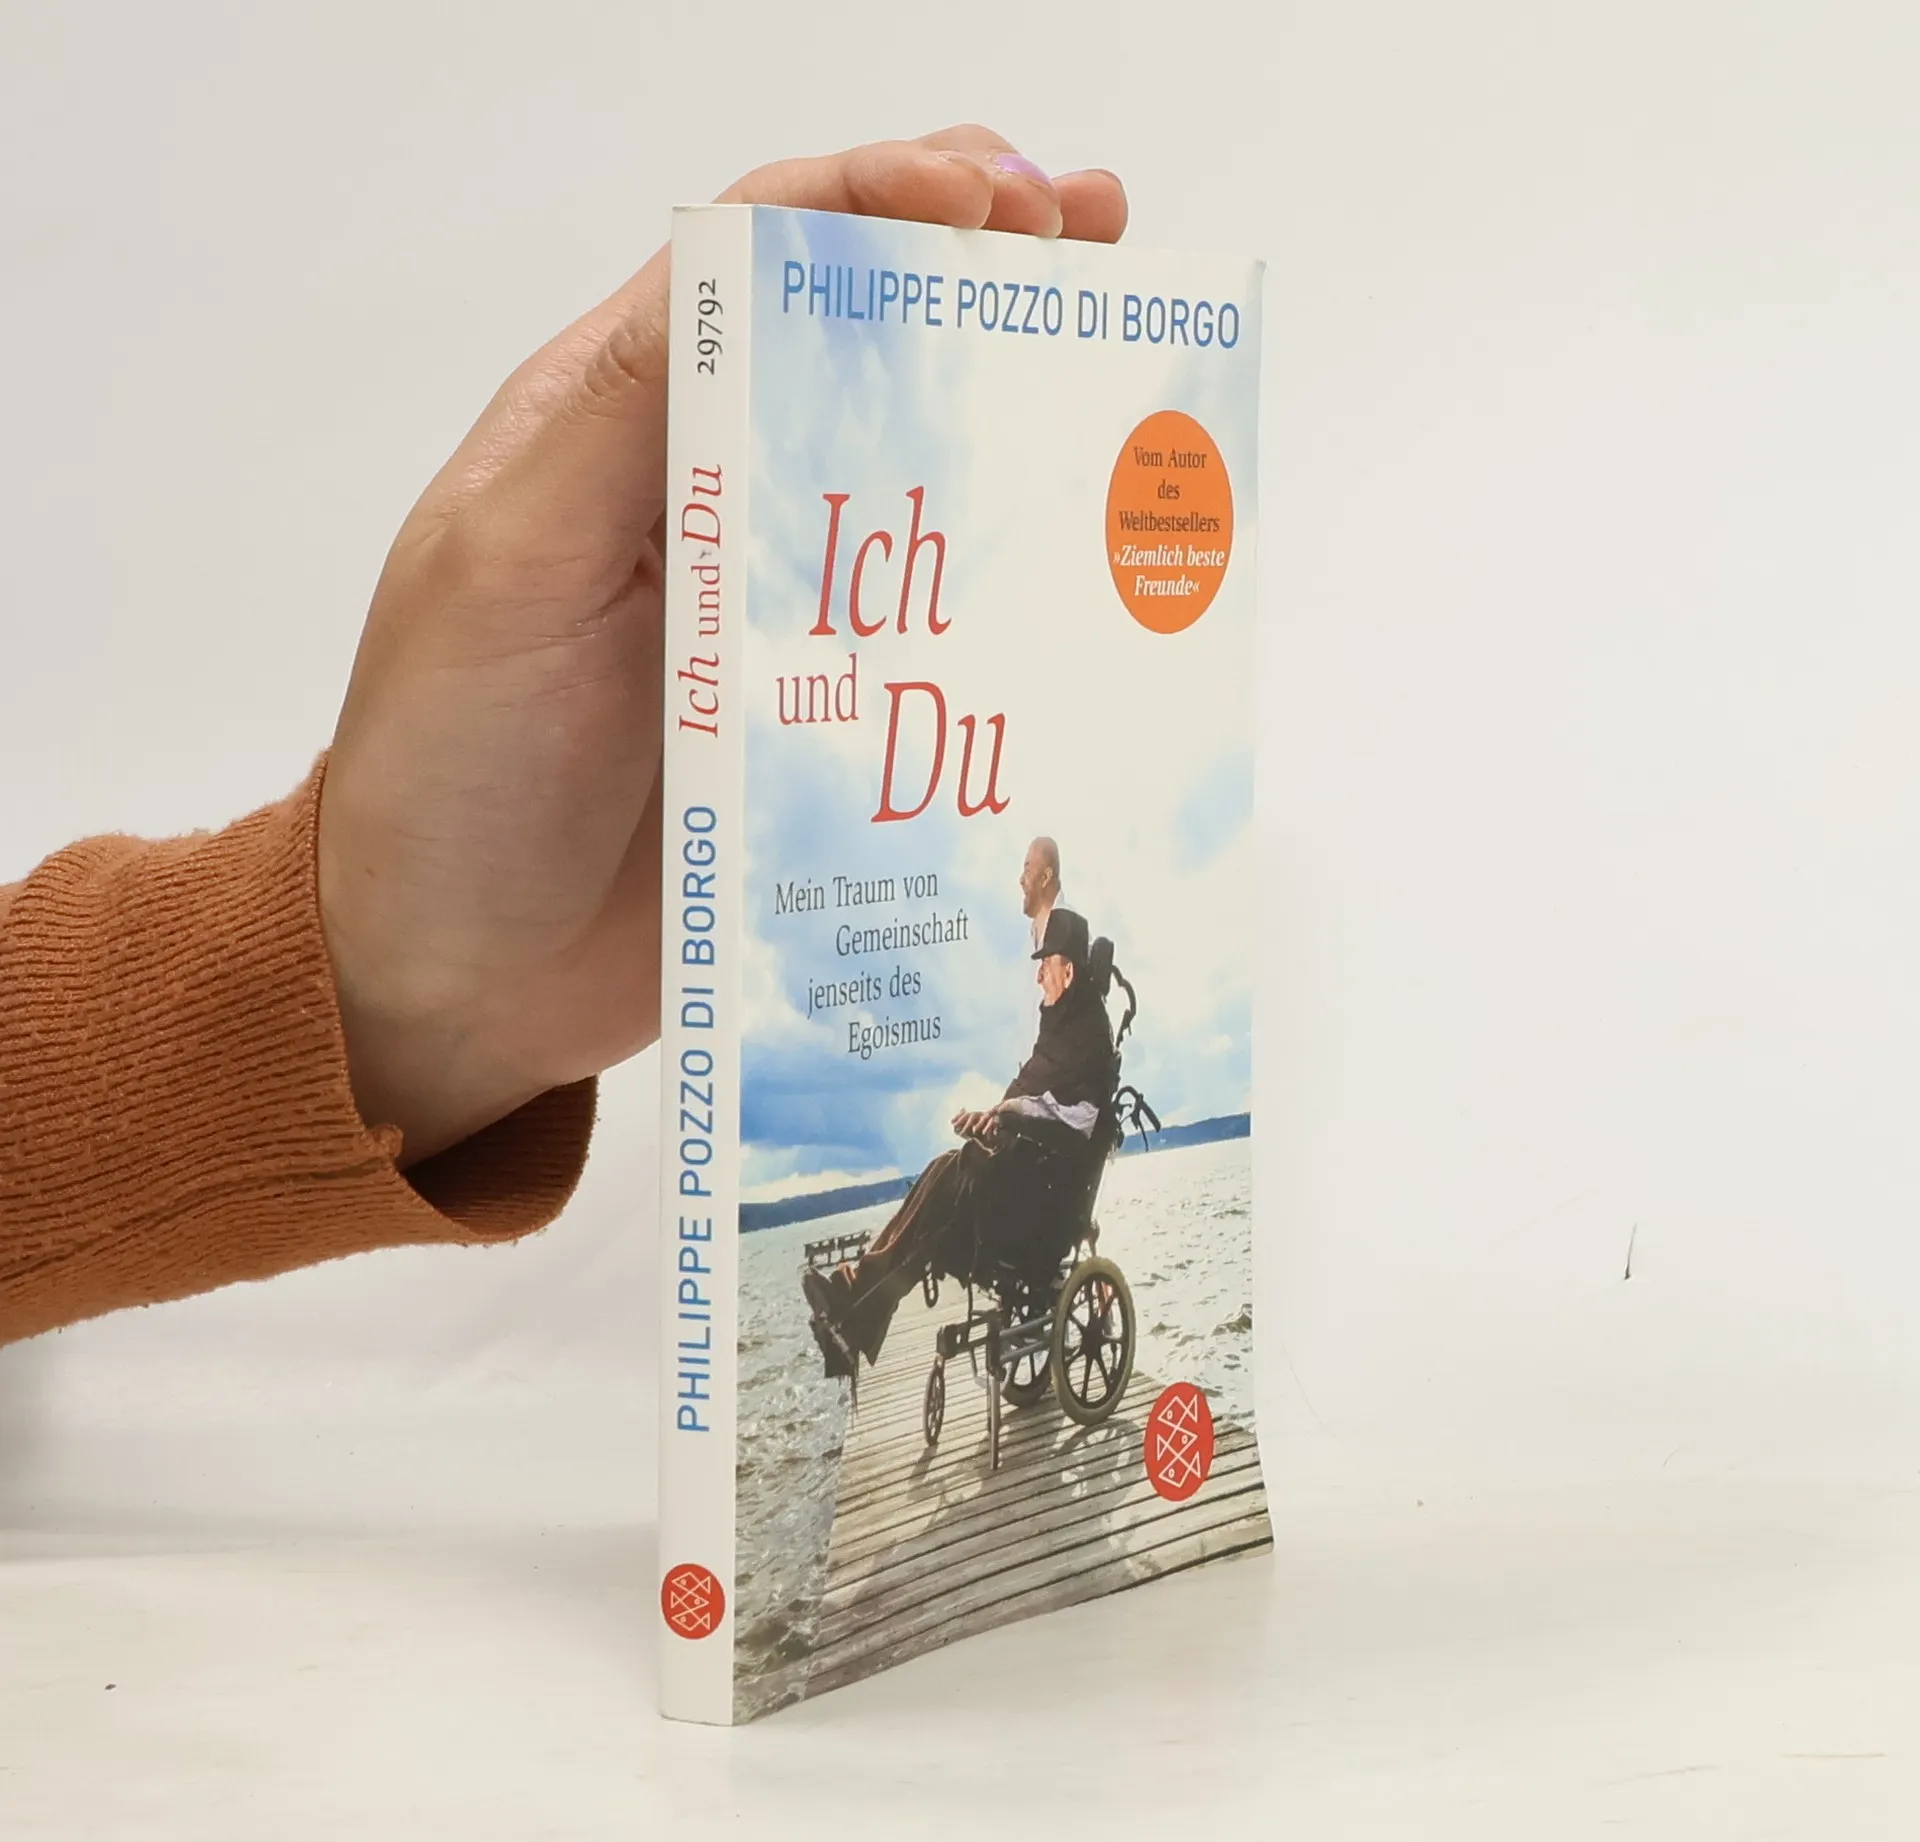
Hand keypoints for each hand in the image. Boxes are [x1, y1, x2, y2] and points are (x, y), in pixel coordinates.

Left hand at [317, 130, 1126, 1163]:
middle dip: (982, 261)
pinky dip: (1020, 577)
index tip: (992, 199)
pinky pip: (938, 629)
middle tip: (1096, 230)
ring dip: (1019, 396)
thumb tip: (742, 263)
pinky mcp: (827, 717)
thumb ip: (617, 425)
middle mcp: (716, 496)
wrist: (461, 978)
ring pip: (918, 469)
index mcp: (626, 424)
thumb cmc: (447, 770)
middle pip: (861, 337)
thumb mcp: (501, 574)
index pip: (758, 255)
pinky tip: (1093, 557)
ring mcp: (781, 609)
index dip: (879, 196)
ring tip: (1123, 348)